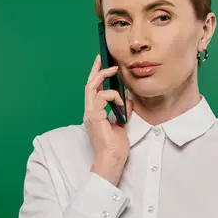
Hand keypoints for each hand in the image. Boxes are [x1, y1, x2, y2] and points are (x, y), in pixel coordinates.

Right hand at [83, 54, 133, 185]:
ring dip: (108, 82)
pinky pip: (103, 97)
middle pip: (89, 84)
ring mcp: (90, 113)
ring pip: (93, 87)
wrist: (112, 159)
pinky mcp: (94, 116)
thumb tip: (129, 100)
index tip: (104, 63)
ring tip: (120, 88)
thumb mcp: (122, 123)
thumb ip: (123, 110)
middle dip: (97, 69)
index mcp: (95, 112)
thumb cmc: (116, 145)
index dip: (97, 74)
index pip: (93, 89)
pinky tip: (122, 106)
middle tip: (104, 58)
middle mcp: (89, 111)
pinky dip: (114, 97)